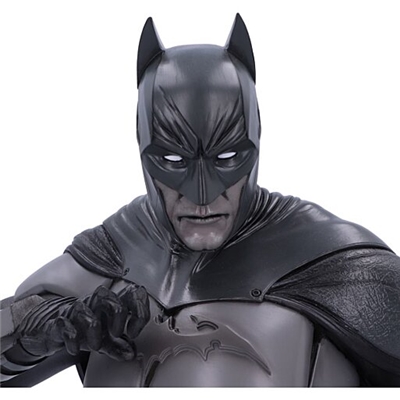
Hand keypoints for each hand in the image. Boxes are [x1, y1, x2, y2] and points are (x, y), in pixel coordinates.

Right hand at [18, 284, 149, 360]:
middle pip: (107, 295)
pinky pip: (63, 325)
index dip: (138, 309)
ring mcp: (76, 310)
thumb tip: (130, 352)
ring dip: (93, 330)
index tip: (134, 331)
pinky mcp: (60, 321)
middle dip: (116, 314)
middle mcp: (94, 303)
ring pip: (84, 309)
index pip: (130, 294)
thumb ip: (118, 346)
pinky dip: (72, 338)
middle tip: (117, 333)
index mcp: (110, 304)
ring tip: (95, 345)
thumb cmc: (84, 328)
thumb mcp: (105, 339)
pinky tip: (75, 348)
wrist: (54, 328)